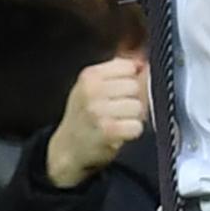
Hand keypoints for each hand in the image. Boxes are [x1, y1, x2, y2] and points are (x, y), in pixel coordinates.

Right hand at [44, 55, 149, 188]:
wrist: (67, 148)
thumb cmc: (83, 116)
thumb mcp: (92, 87)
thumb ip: (116, 71)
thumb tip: (142, 62)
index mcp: (89, 75)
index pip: (128, 66)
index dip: (129, 80)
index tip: (119, 92)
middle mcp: (92, 90)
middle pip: (135, 86)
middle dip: (132, 99)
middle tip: (117, 111)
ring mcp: (99, 110)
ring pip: (138, 107)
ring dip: (132, 117)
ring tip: (117, 121)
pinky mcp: (107, 131)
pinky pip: (136, 126)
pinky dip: (131, 132)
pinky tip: (119, 133)